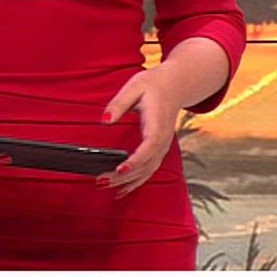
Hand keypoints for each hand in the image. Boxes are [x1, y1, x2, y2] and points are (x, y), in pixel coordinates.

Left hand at [97, 69, 180, 197]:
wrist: (175, 86)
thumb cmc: (154, 85)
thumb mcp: (135, 86)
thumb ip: (119, 103)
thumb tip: (105, 120)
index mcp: (158, 124)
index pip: (149, 147)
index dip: (135, 161)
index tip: (120, 169)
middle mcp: (163, 140)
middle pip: (145, 165)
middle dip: (123, 177)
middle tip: (101, 181)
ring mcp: (162, 147)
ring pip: (147, 172)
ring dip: (127, 183)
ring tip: (105, 186)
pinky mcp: (158, 151)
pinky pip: (149, 171)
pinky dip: (135, 183)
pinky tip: (121, 190)